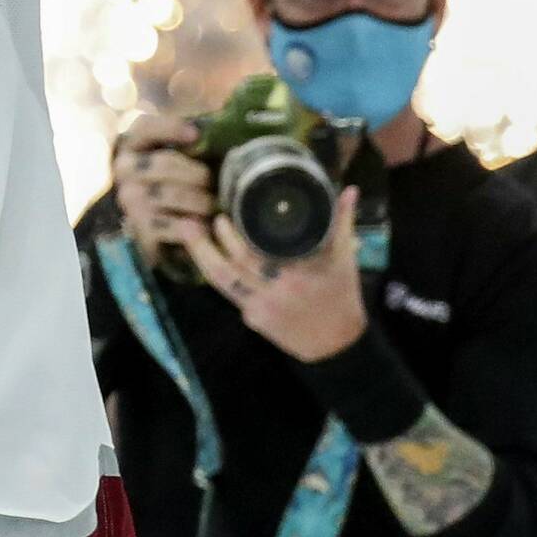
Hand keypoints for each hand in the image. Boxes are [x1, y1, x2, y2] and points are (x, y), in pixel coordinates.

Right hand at [112, 112, 215, 265]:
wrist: (165, 231)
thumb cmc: (182, 183)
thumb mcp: (185, 156)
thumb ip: (198, 138)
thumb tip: (226, 119)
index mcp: (133, 144)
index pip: (144, 126)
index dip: (171, 127)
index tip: (196, 135)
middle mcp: (124, 169)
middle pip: (163, 163)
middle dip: (196, 173)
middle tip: (213, 182)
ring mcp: (129, 200)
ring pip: (168, 194)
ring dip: (199, 201)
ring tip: (213, 205)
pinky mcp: (140, 229)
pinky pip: (170, 224)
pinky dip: (192, 226)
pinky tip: (203, 226)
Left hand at [178, 185, 369, 363]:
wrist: (337, 346)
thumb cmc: (340, 296)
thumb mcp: (344, 260)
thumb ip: (342, 223)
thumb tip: (349, 190)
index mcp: (296, 275)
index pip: (253, 254)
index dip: (231, 236)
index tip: (222, 214)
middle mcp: (274, 293)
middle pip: (228, 267)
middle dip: (205, 242)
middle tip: (195, 218)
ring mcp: (260, 309)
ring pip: (220, 281)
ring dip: (200, 254)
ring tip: (187, 230)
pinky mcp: (254, 320)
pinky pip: (230, 293)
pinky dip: (217, 273)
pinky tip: (205, 255)